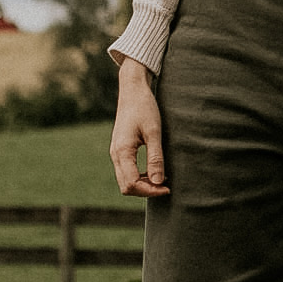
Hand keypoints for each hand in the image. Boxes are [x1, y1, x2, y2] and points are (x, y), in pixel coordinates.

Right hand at [111, 58, 170, 196]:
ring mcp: (116, 152)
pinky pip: (126, 171)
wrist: (133, 90)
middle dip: (145, 191)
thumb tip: (159, 182)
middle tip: (166, 187)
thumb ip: (155, 158)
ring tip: (162, 180)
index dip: (150, 190)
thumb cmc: (144, 108)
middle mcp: (115, 154)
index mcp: (122, 151)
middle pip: (126, 186)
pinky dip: (139, 176)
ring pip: (125, 180)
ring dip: (142, 184)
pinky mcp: (120, 149)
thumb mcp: (154, 132)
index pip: (132, 183)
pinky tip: (153, 170)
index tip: (167, 188)